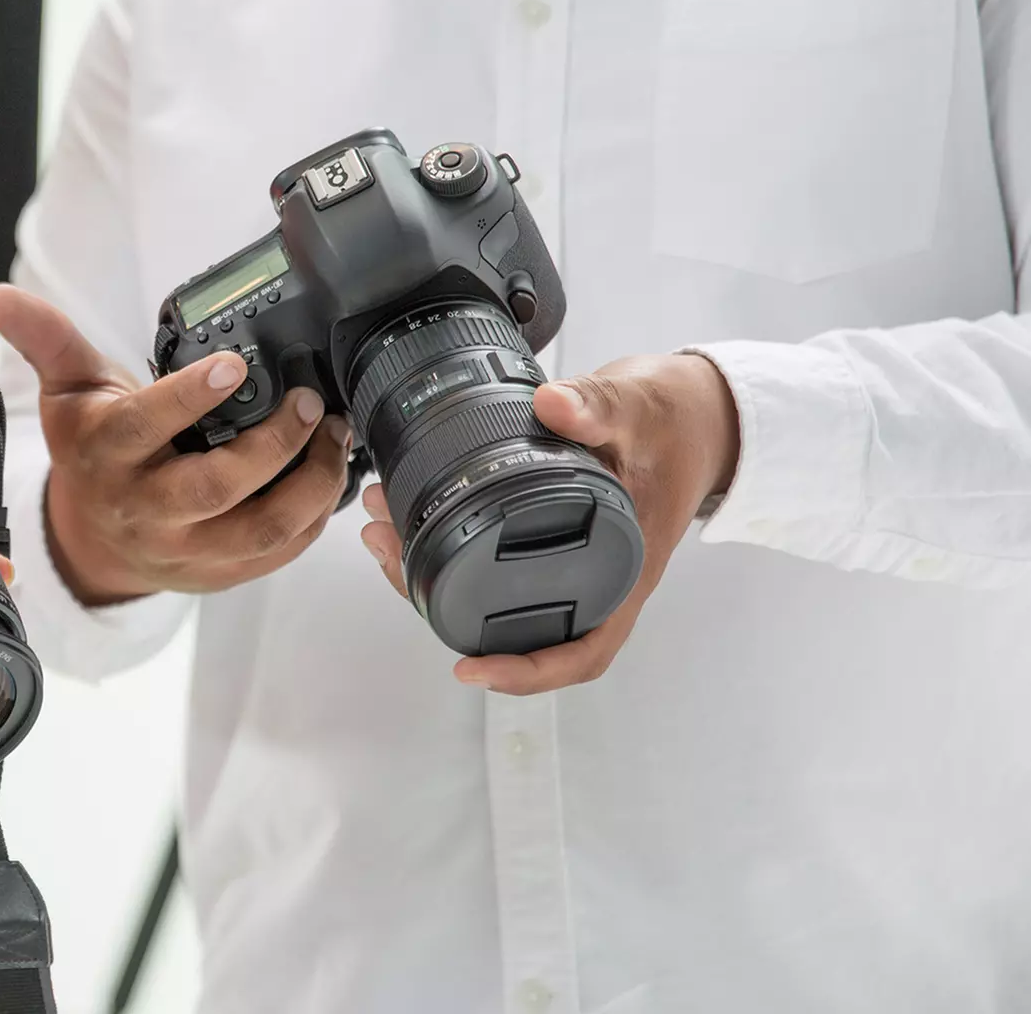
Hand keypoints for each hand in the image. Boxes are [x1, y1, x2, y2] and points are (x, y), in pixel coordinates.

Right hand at [0, 283, 351, 605]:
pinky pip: (277, 555)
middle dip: (274, 444)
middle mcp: (145, 509)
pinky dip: (312, 519)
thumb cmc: (92, 452)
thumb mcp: (68, 391)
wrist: (93, 538)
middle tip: (309, 401)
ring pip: (260, 529)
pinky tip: (328, 477)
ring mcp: (184, 549)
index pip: (147, 426)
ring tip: (334, 437)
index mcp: (107, 454)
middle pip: (216, 487)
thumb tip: (1, 295)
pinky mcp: (218, 573)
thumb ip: (48, 339)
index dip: (191, 396)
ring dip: (310, 484)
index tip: (233, 363)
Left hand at [360, 352, 739, 694]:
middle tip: (391, 559)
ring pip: (495, 592)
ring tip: (383, 528)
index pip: (582, 649)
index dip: (526, 673)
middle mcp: (596, 575)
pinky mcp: (547, 531)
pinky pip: (491, 554)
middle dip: (444, 606)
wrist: (695, 413)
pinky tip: (406, 510)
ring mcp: (570, 556)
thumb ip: (599, 407)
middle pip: (518, 629)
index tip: (470, 669)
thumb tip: (554, 404)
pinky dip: (444, 539)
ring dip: (432, 567)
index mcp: (626, 567)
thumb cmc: (678, 424)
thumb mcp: (641, 409)